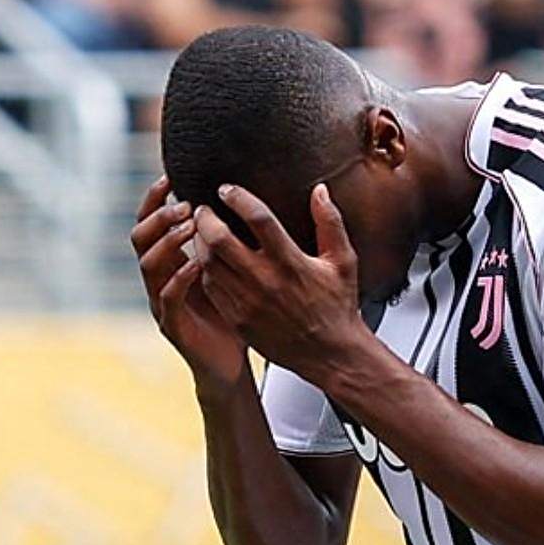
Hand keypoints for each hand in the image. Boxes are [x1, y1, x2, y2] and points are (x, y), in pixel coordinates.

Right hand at [133, 175, 248, 389]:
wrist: (229, 363)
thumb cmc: (231, 312)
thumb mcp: (228, 268)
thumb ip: (225, 238)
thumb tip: (243, 197)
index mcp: (169, 262)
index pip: (150, 222)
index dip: (154, 199)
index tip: (170, 176)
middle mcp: (159, 279)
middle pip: (140, 238)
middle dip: (158, 216)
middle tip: (184, 204)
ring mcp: (161, 303)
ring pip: (149, 265)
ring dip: (167, 241)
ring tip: (190, 225)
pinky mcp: (173, 326)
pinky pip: (167, 299)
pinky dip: (180, 279)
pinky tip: (197, 265)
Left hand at [185, 182, 371, 380]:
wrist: (330, 355)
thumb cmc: (337, 307)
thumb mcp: (343, 262)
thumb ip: (330, 223)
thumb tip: (320, 190)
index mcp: (291, 262)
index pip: (258, 218)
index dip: (238, 198)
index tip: (227, 189)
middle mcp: (266, 281)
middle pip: (220, 240)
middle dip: (205, 218)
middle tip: (203, 209)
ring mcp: (248, 302)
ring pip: (209, 264)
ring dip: (200, 243)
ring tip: (202, 232)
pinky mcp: (238, 319)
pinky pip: (211, 288)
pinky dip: (205, 271)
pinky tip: (209, 261)